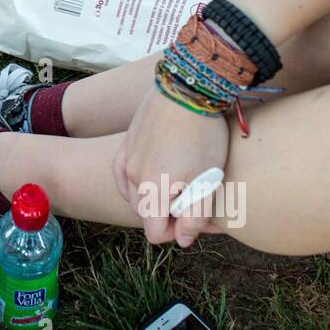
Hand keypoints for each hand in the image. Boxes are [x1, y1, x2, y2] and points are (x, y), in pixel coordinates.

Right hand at [115, 90, 228, 247]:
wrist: (188, 88)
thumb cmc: (203, 135)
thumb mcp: (207, 180)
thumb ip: (194, 217)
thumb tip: (182, 241)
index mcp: (151, 192)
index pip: (155, 233)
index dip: (176, 232)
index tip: (196, 217)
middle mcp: (131, 178)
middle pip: (144, 213)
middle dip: (166, 213)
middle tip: (192, 197)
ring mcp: (125, 158)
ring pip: (133, 193)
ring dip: (152, 195)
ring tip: (177, 180)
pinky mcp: (125, 142)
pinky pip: (122, 172)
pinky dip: (137, 179)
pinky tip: (153, 170)